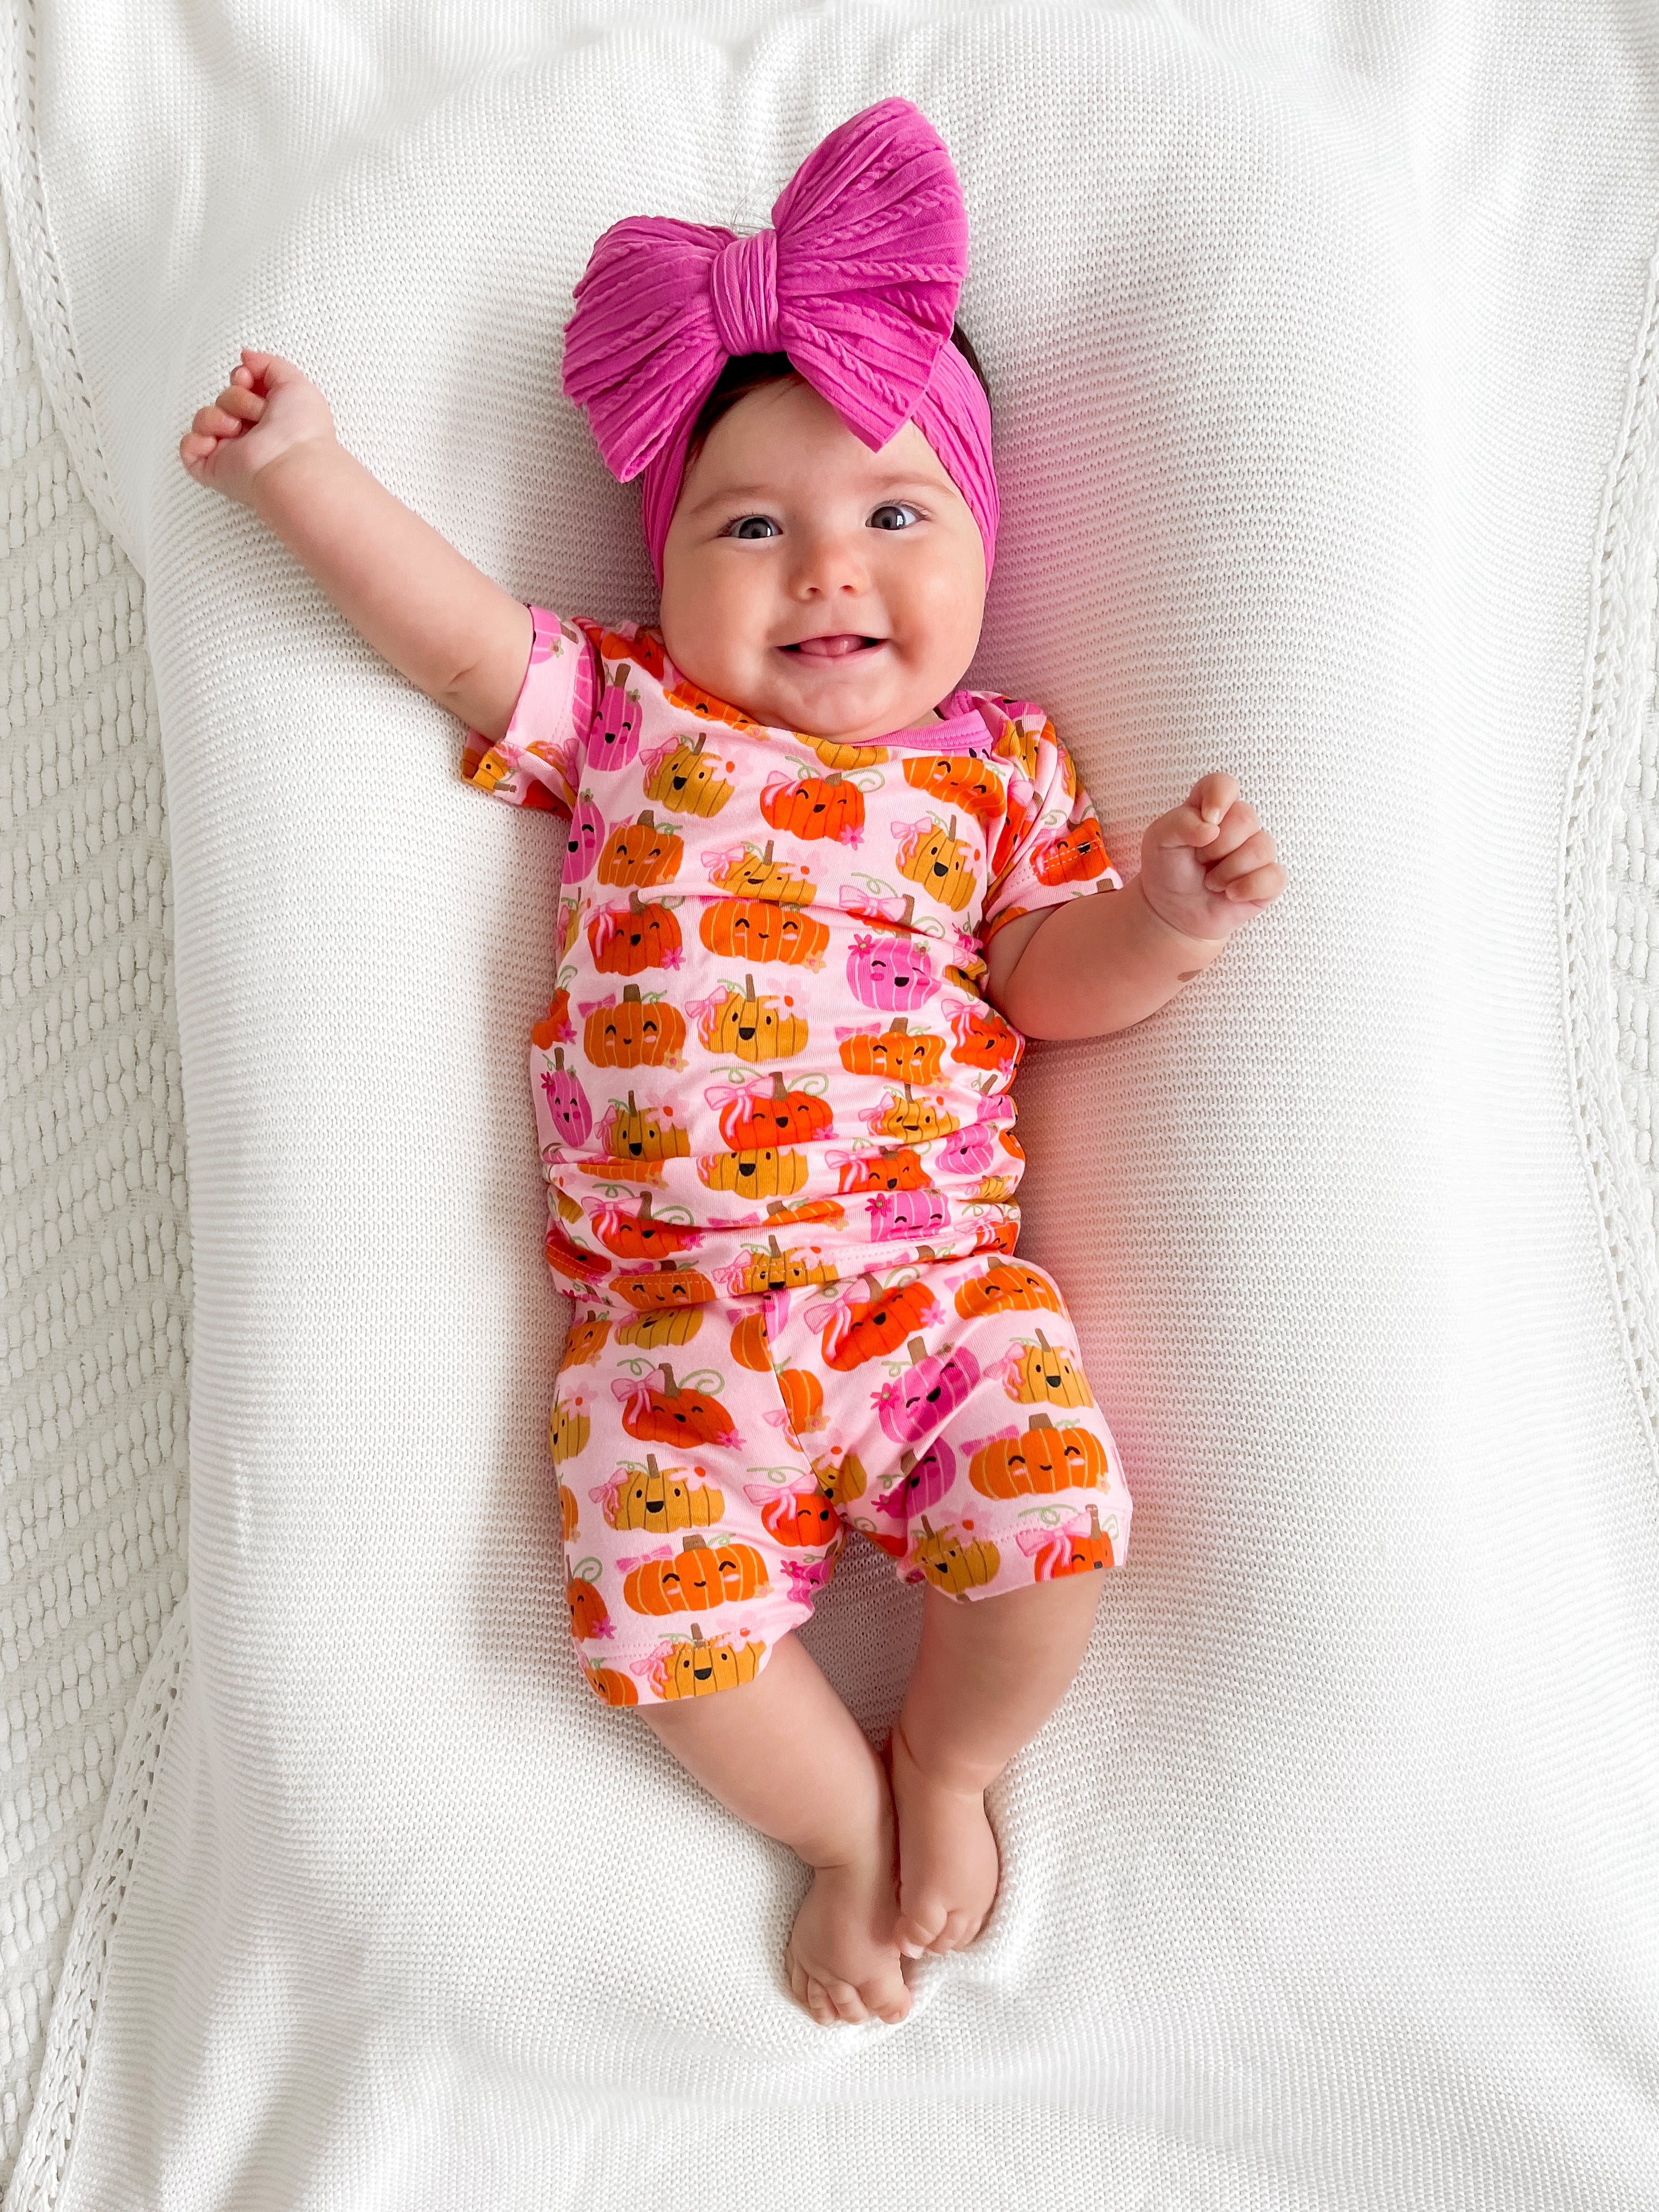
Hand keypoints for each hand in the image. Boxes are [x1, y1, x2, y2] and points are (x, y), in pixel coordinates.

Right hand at [178, 349, 336, 510]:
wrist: (290, 464)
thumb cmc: (301, 431)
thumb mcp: (294, 383)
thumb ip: (269, 364)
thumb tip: (246, 357)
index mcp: (269, 417)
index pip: (241, 387)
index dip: (241, 378)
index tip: (249, 380)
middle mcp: (250, 434)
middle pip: (224, 397)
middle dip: (237, 398)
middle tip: (259, 414)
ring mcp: (230, 452)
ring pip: (205, 417)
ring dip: (219, 416)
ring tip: (239, 429)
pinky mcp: (212, 468)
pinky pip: (189, 445)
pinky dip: (199, 440)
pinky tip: (219, 444)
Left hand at [1136, 772, 1285, 942]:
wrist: (1172, 912)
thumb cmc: (1167, 869)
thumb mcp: (1158, 841)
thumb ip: (1180, 823)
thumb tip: (1212, 827)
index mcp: (1210, 807)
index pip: (1224, 785)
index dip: (1219, 798)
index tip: (1207, 820)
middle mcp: (1238, 824)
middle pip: (1246, 817)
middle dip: (1216, 847)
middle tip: (1199, 862)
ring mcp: (1256, 851)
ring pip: (1261, 848)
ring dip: (1227, 872)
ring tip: (1211, 881)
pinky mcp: (1268, 879)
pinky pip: (1274, 877)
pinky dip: (1248, 889)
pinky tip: (1230, 895)